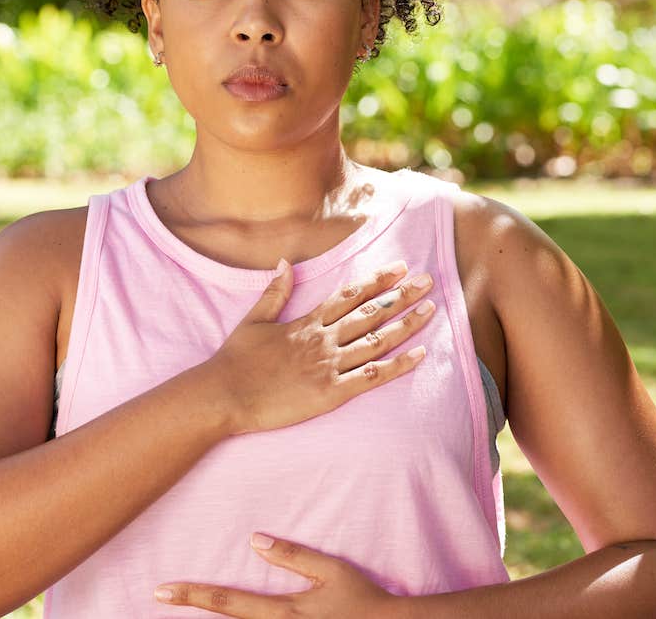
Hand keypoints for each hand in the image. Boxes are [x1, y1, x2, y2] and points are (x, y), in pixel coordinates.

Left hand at [154, 532, 398, 617]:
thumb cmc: (362, 599)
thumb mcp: (331, 570)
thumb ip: (293, 555)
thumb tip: (255, 540)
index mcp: (282, 612)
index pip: (227, 603)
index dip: (192, 596)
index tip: (161, 590)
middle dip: (189, 610)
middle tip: (155, 597)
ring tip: (180, 608)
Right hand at [207, 259, 435, 434]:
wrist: (224, 395)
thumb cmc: (236, 360)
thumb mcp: (254, 319)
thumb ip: (274, 291)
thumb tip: (285, 261)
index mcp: (307, 322)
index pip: (350, 294)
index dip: (377, 280)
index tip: (399, 267)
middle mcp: (323, 339)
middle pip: (371, 312)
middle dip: (402, 295)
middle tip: (428, 281)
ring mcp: (329, 365)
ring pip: (377, 340)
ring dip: (406, 324)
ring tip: (431, 310)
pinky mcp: (330, 393)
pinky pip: (372, 377)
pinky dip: (397, 365)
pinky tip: (418, 355)